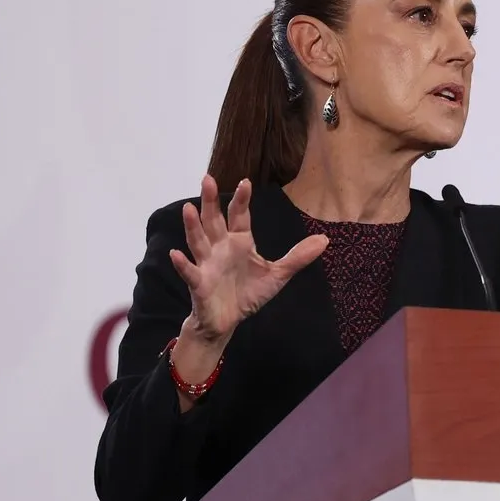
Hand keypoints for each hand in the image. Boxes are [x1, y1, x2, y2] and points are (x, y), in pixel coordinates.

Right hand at [170, 175, 327, 342]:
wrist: (228, 320)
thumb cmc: (249, 293)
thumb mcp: (278, 275)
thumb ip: (298, 257)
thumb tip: (324, 240)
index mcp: (239, 242)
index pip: (240, 217)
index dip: (242, 200)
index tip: (246, 182)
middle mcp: (220, 248)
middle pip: (214, 221)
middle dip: (211, 201)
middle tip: (207, 179)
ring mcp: (207, 264)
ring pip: (198, 241)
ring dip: (193, 226)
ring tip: (188, 209)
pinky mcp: (199, 284)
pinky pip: (190, 272)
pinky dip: (182, 264)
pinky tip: (175, 254)